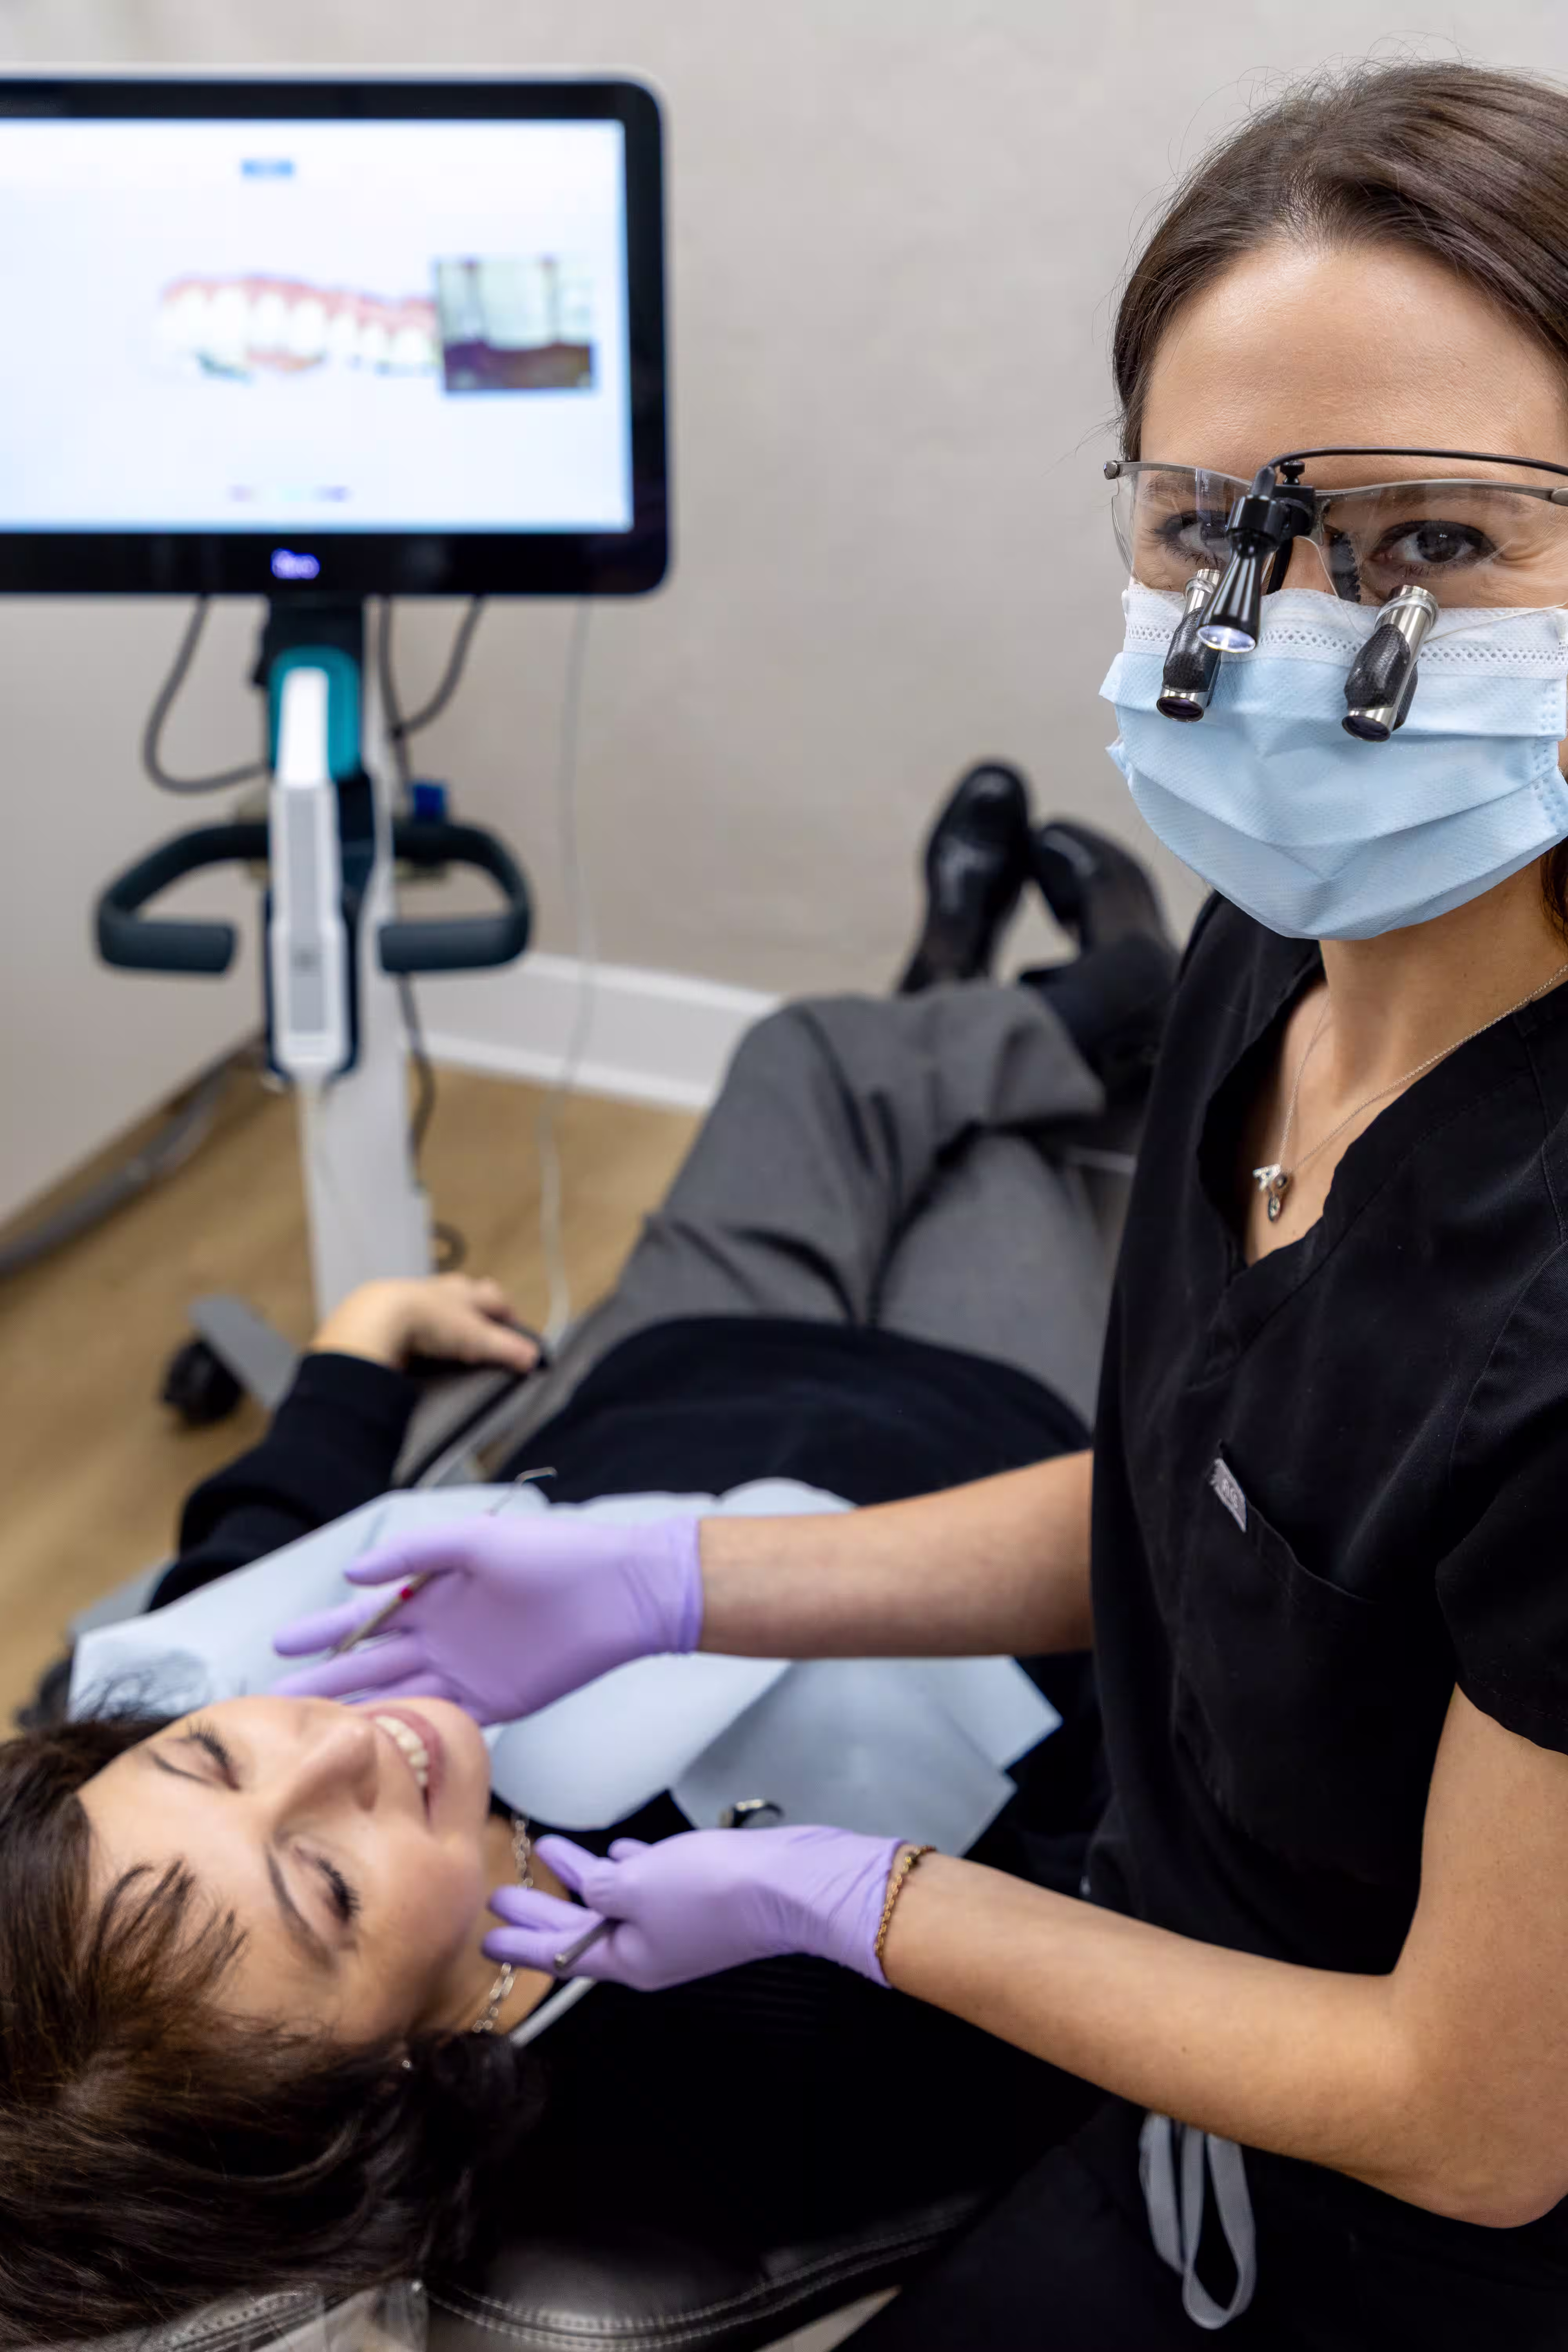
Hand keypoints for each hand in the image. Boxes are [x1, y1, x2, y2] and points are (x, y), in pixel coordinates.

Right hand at [270, 1514, 704, 1719]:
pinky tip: (375, 1753)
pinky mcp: (495, 1703)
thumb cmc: (551, 1553)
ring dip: (357, 1715)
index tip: (279, 1646)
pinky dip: (410, 1736)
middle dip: (324, 1684)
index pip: (362, 1619)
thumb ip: (413, 1554)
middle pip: (370, 1666)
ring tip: (311, 1735)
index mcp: (430, 1596)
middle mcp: (439, 1638)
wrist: (619, 1590)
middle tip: (273, 1707)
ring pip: (398, 1699)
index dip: (322, 1632)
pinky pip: (442, 1723)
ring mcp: (464, 1673)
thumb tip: (350, 1573)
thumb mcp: (476, 1540)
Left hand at [308, 1275, 540, 1375]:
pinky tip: (417, 1344)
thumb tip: (535, 1358)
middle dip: (475, 1308)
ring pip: (436, 1302)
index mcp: (465, 1292)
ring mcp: (413, 1298)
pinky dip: (418, 1329)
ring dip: (444, 1316)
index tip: (513, 1328)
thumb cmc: (431, 1321)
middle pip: (466, 1293)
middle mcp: (440, 1289)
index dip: (507, 1312)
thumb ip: (507, 1348)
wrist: (378, 1320)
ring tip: (449, 1338)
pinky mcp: (389, 1313)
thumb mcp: (476, 1338)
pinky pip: (410, 1317)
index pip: (495, 1297)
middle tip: (482, 1329)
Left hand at [483, 1825, 904, 1990]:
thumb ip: (603, 1889)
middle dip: (542, 1910)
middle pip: (582, 1929)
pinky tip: (619, 1850)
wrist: (787, 1885)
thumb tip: (594, 1889)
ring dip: (582, 1878)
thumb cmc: (709, 1890)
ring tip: (550, 1853)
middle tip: (501, 1896)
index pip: (559, 1953)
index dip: (519, 1943)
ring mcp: (677, 1924)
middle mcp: (649, 1948)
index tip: (484, 1940)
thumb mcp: (638, 1887)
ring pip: (615, 1901)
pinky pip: (650, 1884)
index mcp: (628, 1959)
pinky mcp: (702, 1897)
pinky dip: (628, 1869)